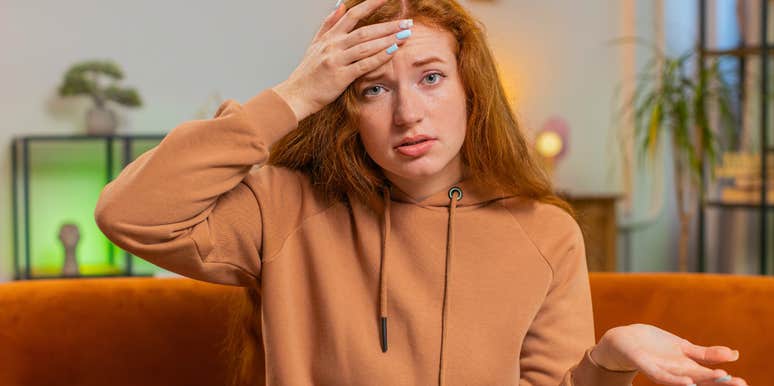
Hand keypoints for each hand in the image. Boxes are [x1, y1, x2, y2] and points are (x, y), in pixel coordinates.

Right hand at [271, 0, 411, 121]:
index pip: (353, 15)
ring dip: (388, 39)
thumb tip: (341, 5)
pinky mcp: (340, 76)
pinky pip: (363, 64)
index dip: (370, 4)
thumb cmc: (307, 74)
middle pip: (365, 30)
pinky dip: (379, 57)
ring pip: (366, 45)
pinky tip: (392, 51)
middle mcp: (333, 46)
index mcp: (329, 37)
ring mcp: (336, 60)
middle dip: (388, 26)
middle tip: (407, 22)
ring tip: (405, 35)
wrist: (295, 95)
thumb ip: (328, 24)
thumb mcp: (314, 45)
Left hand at [590, 324, 748, 385]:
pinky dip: (673, 379)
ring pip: (683, 378)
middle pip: (700, 379)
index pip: (710, 377)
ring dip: (700, 380)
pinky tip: (687, 382)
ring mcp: (661, 370)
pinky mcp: (645, 364)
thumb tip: (734, 355)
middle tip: (740, 383)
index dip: (726, 381)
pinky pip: (660, 375)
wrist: (625, 340)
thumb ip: (707, 354)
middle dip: (720, 382)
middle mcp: (676, 373)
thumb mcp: (684, 348)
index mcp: (687, 369)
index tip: (744, 382)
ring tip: (719, 378)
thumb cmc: (656, 347)